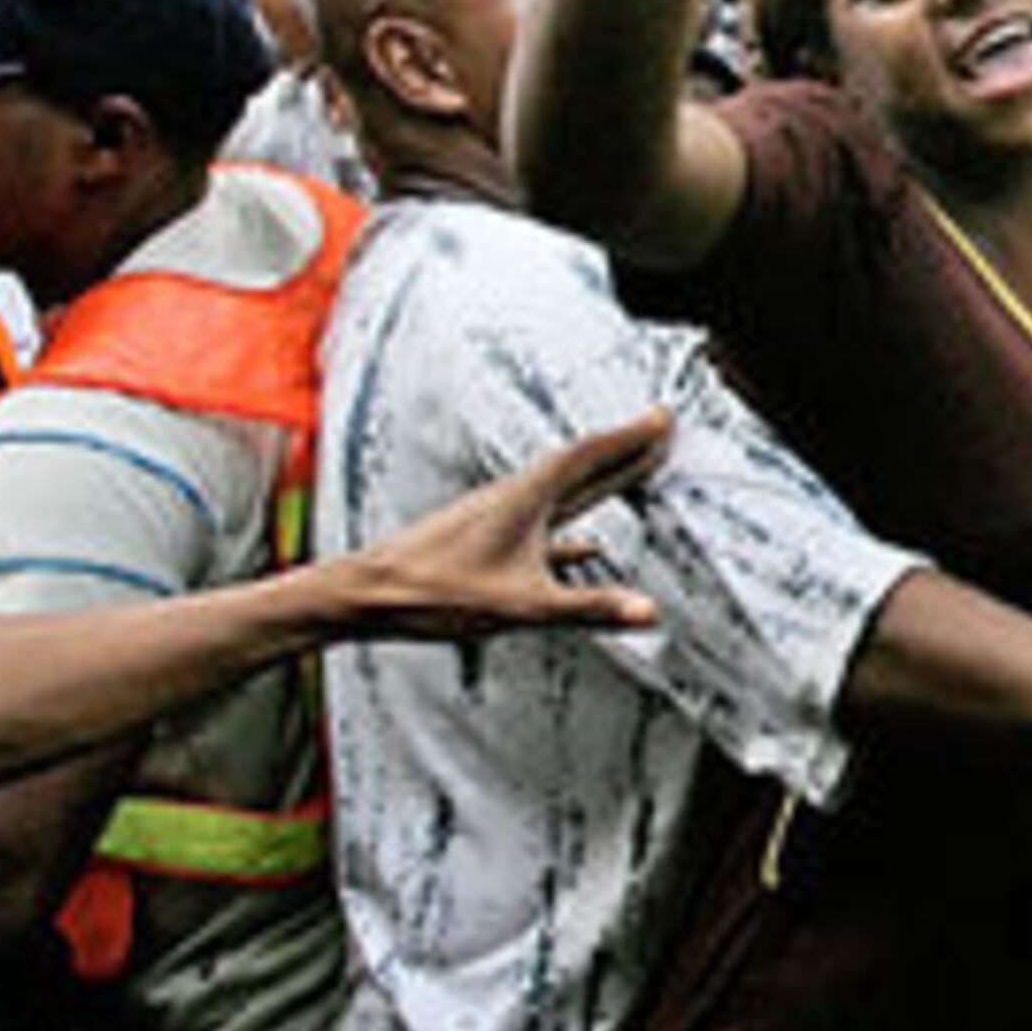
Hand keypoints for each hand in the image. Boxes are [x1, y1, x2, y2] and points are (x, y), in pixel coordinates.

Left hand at [332, 411, 673, 639]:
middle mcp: (514, 500)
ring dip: (602, 482)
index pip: (589, 458)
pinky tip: (586, 547)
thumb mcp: (521, 607)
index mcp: (525, 500)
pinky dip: (574, 532)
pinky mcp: (488, 544)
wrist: (367, 595)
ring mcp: (500, 520)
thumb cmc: (434, 595)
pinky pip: (544, 528)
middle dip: (624, 451)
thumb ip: (589, 608)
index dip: (630, 438)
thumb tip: (650, 611)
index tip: (664, 419)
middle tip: (661, 432)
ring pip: (564, 494)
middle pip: (581, 468)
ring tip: (633, 473)